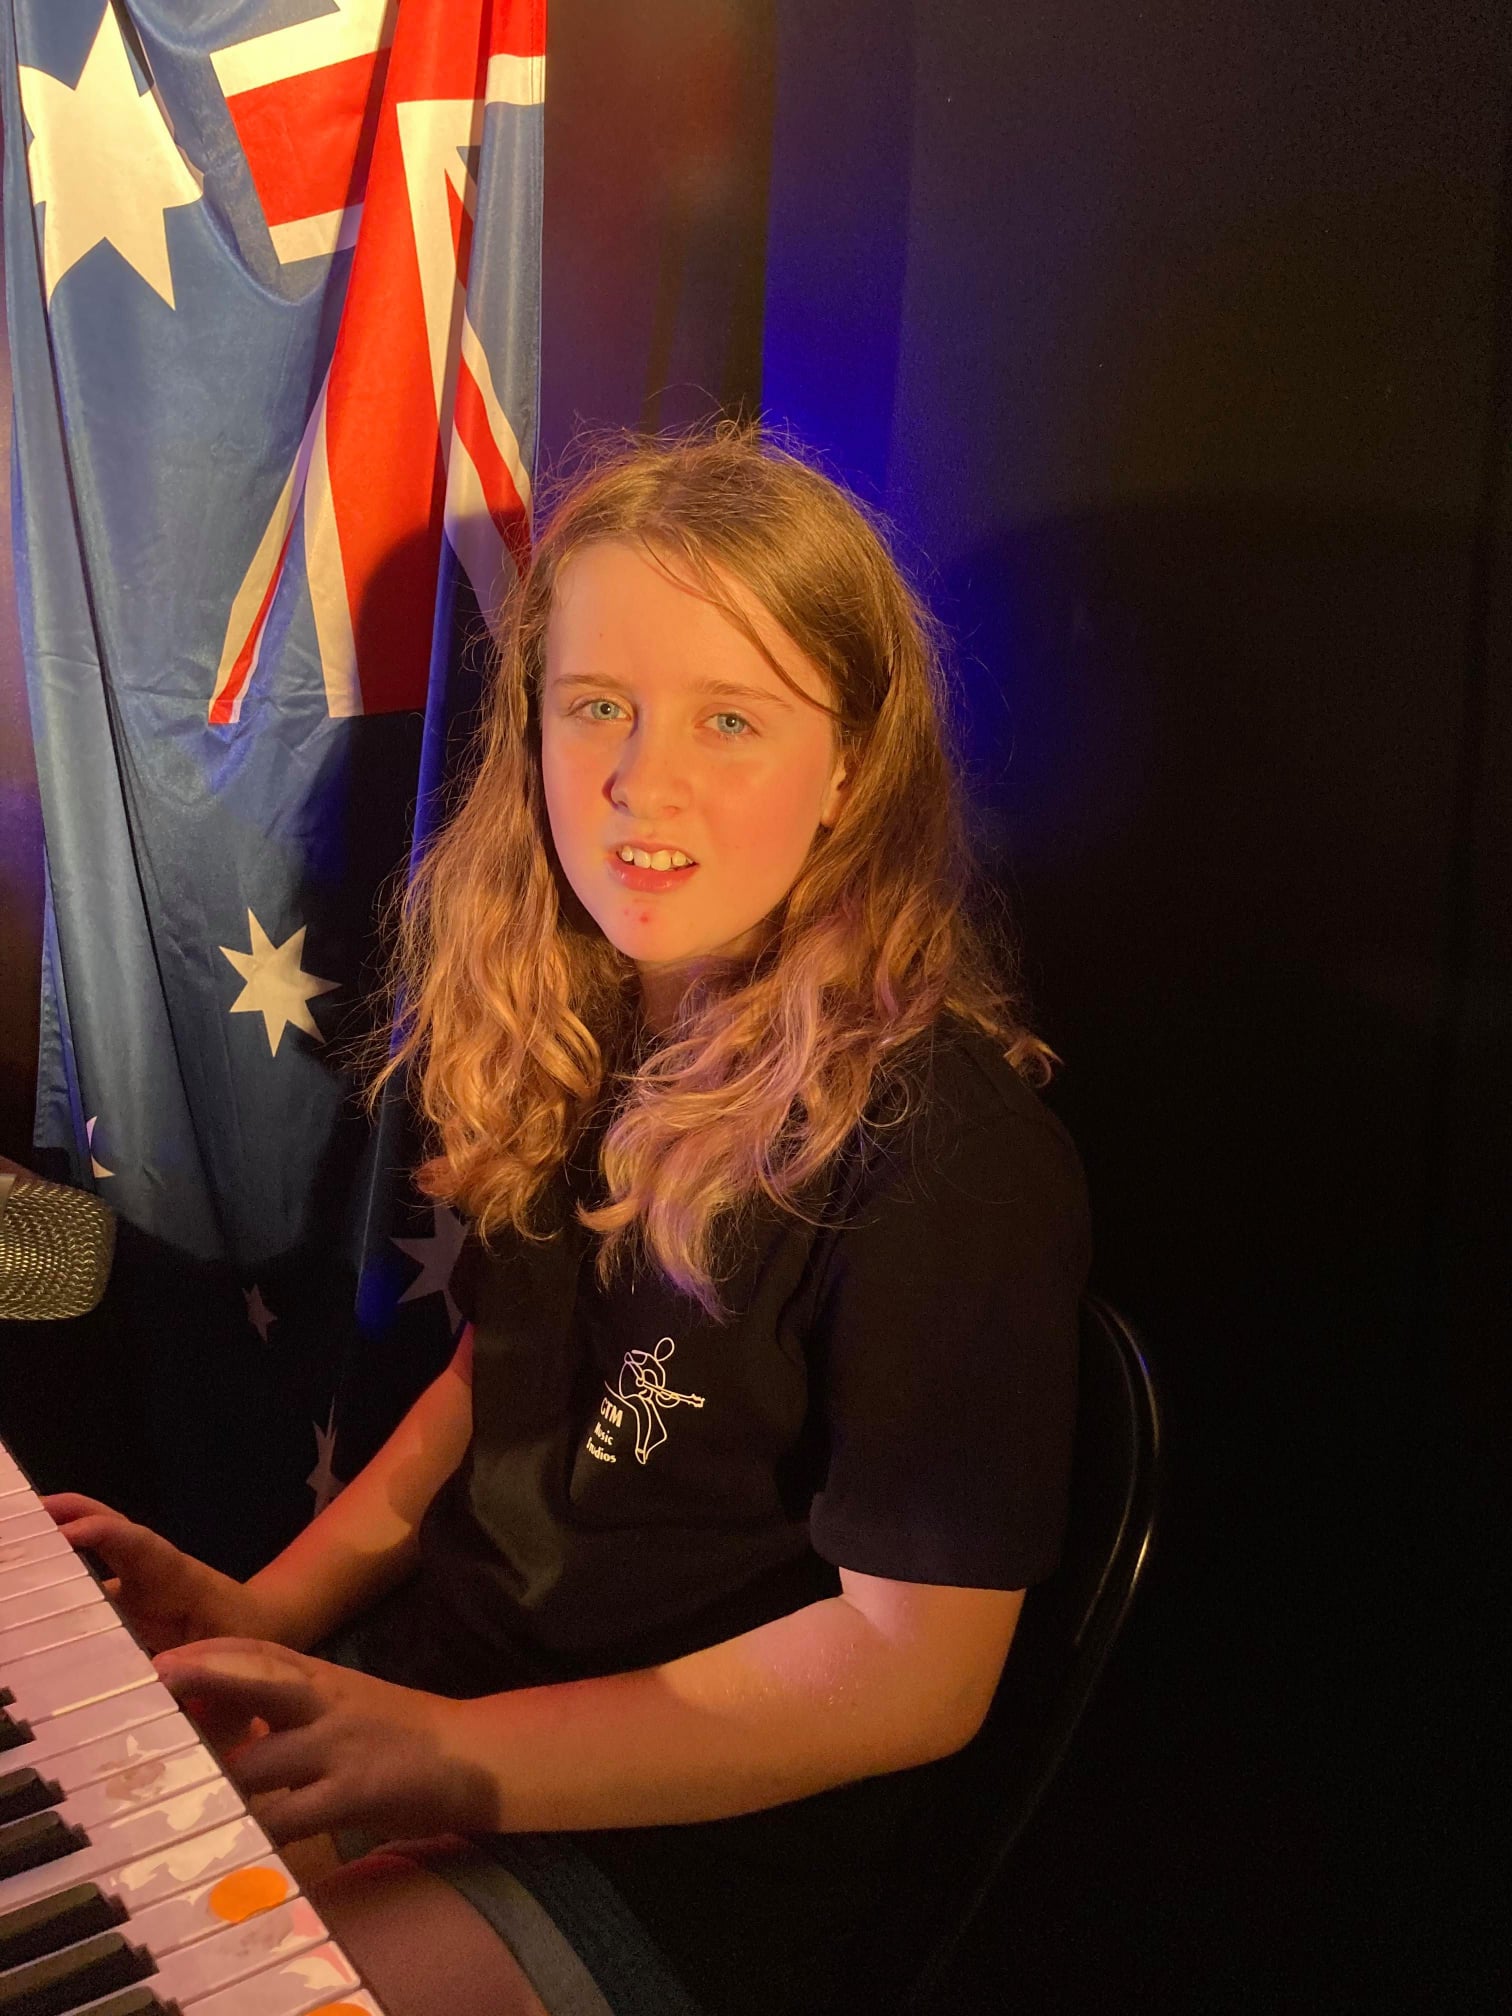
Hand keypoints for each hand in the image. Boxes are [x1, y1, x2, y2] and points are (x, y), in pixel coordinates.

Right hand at [39, 1494, 272, 1653]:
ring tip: (17, 1542)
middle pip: (110, 1532)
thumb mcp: (226, 1650)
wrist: (261, 1624)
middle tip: (26, 1514)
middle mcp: (152, 1569)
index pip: (138, 1544)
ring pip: (97, 1554)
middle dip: (71, 1516)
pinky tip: (29, 1593)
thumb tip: (156, 1681)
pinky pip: (92, 1586)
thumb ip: (195, 1667)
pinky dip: (63, 1582)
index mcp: (177, 1573)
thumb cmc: (246, 1632)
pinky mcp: (130, 1600)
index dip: (103, 1535)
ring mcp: (139, 1581)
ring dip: (60, 1543)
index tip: (67, 1534)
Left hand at [151, 1639, 499, 1845]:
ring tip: (178, 1792)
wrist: (472, 1755)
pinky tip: (235, 1841)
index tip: (161, 1656)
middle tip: (154, 1682)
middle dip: (203, 1678)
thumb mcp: (345, 1701)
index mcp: (324, 1678)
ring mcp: (339, 1747)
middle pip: (256, 1679)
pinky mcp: (352, 1793)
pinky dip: (257, 1829)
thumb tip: (224, 1713)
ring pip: (257, 1761)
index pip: (258, 1652)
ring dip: (217, 1780)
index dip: (208, 1652)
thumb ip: (291, 1702)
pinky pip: (288, 1816)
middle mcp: (327, 1703)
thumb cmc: (400, 1731)